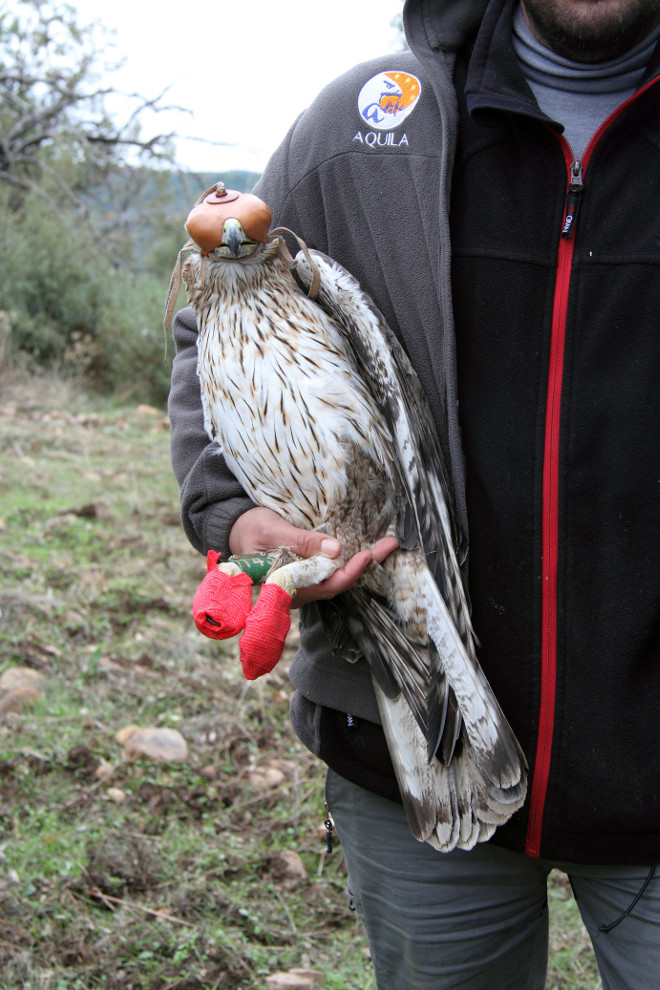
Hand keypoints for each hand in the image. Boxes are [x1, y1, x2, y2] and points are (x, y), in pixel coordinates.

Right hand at [228, 506, 397, 606]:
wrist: (234, 529)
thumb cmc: (249, 529)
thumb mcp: (272, 530)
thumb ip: (301, 541)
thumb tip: (336, 549)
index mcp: (287, 586)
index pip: (326, 586)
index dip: (349, 574)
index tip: (367, 555)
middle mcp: (300, 590)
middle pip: (338, 583)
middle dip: (366, 565)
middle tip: (389, 544)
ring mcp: (304, 583)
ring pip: (338, 577)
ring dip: (363, 561)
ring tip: (386, 544)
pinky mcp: (308, 572)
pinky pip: (333, 570)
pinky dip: (352, 558)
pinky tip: (367, 547)